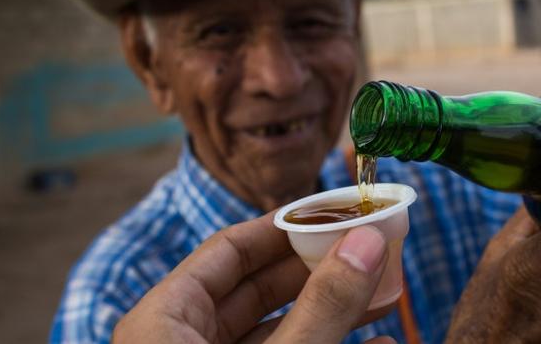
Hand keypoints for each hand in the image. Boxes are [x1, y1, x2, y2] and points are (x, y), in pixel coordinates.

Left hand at [113, 211, 394, 343]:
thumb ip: (320, 307)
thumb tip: (367, 242)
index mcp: (163, 321)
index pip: (228, 250)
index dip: (283, 226)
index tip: (334, 211)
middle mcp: (179, 342)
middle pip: (254, 287)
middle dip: (316, 268)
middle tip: (364, 249)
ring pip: (275, 327)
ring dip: (328, 309)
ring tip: (378, 290)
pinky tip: (371, 337)